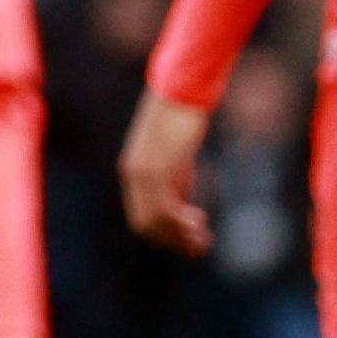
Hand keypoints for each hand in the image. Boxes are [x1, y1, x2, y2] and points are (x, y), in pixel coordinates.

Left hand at [117, 87, 214, 252]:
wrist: (182, 91)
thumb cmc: (182, 119)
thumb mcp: (176, 157)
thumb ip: (174, 182)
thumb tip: (182, 209)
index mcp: (133, 172)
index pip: (141, 217)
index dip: (164, 234)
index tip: (190, 235)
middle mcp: (132, 175)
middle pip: (145, 226)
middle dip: (173, 242)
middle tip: (199, 246)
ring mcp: (142, 173)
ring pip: (154, 222)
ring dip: (180, 238)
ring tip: (203, 240)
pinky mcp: (157, 169)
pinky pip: (164, 208)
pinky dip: (181, 223)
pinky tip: (199, 221)